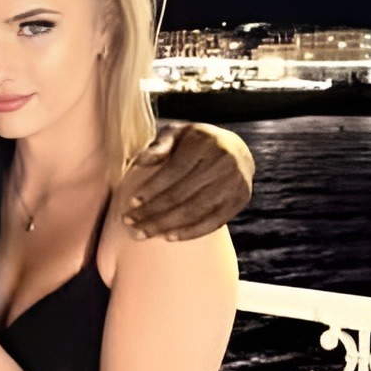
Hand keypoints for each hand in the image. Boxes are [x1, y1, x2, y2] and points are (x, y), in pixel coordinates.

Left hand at [124, 121, 254, 240]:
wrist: (236, 149)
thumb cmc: (196, 142)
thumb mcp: (178, 134)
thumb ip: (160, 145)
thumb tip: (139, 161)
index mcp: (205, 143)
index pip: (175, 171)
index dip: (152, 188)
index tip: (131, 203)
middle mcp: (224, 163)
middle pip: (183, 195)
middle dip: (153, 212)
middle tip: (131, 223)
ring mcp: (235, 184)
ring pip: (195, 211)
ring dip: (166, 226)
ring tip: (144, 233)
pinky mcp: (240, 201)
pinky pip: (213, 222)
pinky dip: (189, 232)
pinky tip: (169, 237)